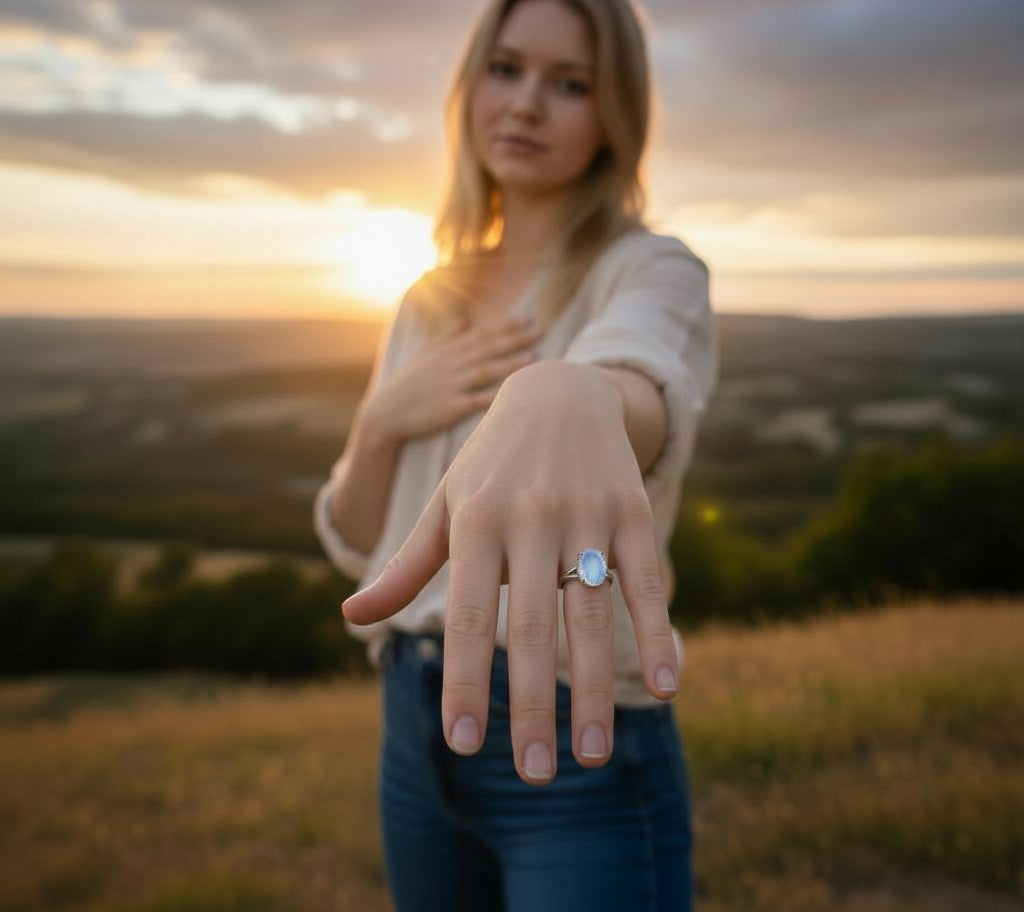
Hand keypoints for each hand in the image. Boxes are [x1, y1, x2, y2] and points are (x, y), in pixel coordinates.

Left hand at [343, 361, 678, 785]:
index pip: (464, 616)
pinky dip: (657, 633)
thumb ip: (405, 566)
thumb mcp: (445, 506)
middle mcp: (528, 519)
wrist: (558, 392)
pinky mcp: (630, 509)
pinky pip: (643, 580)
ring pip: (590, 614)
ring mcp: (585, 514)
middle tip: (533, 775)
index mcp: (475, 522)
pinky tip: (668, 687)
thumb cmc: (490, 465)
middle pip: (530, 628)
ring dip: (593, 690)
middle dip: (531, 706)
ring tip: (591, 757)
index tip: (462, 744)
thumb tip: (349, 617)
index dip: (462, 681)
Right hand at [361, 315, 542, 442]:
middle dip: (516, 338)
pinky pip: (477, 402)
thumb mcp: (425, 356)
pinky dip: (495, 397)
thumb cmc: (408, 384)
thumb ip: (448, 338)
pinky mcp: (450, 408)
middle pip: (488, 348)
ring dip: (511, 363)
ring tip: (535, 356)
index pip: (482, 334)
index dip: (506, 325)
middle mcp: (452, 365)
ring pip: (486, 371)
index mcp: (448, 352)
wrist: (385, 412)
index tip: (528, 318)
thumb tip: (465, 321)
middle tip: (541, 329)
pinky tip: (514, 393)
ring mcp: (451, 386)